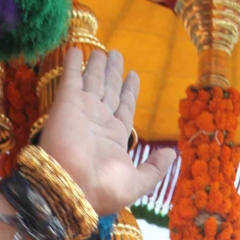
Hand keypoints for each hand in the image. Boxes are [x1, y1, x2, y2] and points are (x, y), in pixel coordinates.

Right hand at [38, 48, 173, 216]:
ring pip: (92, 81)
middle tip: (117, 55)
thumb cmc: (103, 189)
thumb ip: (154, 168)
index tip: (132, 75)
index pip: (124, 107)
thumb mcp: (137, 182)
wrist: (71, 189)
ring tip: (103, 51)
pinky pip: (71, 77)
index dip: (128, 91)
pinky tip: (76, 50)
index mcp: (115, 138)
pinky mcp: (66, 102)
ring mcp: (82, 110)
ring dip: (97, 65)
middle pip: (109, 90)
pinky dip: (73, 63)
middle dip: (113, 73)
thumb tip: (173, 153)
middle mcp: (99, 121)